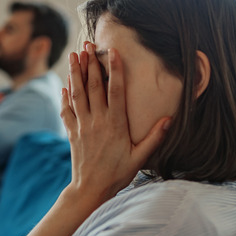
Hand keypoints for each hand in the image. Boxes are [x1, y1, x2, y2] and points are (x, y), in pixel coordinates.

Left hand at [60, 43, 170, 204]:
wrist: (90, 190)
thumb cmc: (118, 174)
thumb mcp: (140, 158)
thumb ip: (154, 137)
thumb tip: (169, 119)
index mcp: (115, 124)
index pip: (115, 91)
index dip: (114, 69)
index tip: (112, 52)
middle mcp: (97, 121)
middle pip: (93, 86)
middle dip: (90, 64)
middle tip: (87, 45)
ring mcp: (82, 126)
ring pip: (77, 94)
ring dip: (75, 73)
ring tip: (73, 55)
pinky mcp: (72, 133)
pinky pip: (66, 110)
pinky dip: (65, 96)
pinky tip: (65, 85)